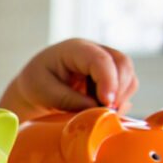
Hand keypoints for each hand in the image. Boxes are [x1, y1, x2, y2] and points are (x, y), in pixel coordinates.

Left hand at [0, 38, 137, 120]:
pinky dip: (118, 101)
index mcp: (74, 49)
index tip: (107, 103)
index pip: (100, 59)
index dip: (108, 81)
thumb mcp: (45, 93)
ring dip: (120, 97)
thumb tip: (98, 108)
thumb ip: (70, 100)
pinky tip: (100, 109)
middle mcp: (94, 51)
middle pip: (122, 64)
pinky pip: (125, 88)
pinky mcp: (110, 76)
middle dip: (119, 90)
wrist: (34, 87)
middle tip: (108, 113)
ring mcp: (104, 63)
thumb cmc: (36, 86)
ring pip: (128, 77)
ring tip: (100, 112)